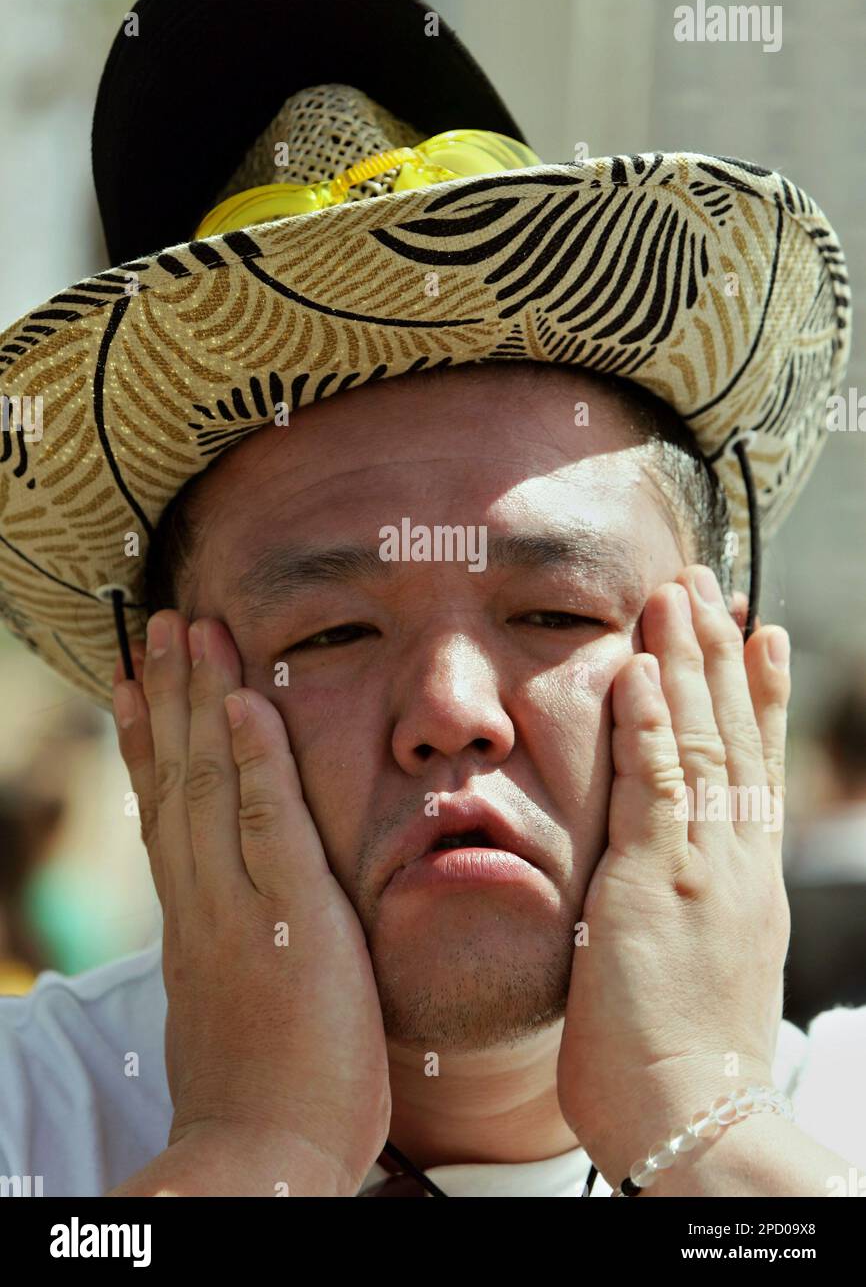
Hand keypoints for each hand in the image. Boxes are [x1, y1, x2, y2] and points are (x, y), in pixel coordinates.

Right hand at [111, 612, 389, 1194]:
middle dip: (170, 695)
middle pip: (176, 778)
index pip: (166, 813)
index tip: (141, 688)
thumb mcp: (234, 1014)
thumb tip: (235, 935)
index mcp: (195, 924)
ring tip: (189, 632)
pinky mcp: (291, 921)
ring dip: (201, 700)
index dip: (152, 745)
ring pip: (207, 782)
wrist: (260, 1165)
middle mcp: (203, 903)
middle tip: (160, 625)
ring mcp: (239, 908)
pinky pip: (265, 824)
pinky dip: (254, 760)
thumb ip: (233, 958)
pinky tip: (246, 705)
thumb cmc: (267, 1101)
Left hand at [557, 565, 789, 1183]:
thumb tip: (672, 886)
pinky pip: (657, 782)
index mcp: (745, 881)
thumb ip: (692, 910)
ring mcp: (702, 865)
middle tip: (710, 587)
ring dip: (686, 663)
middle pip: (736, 736)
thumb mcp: (702, 968)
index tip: (759, 638)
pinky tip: (639, 670)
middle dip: (721, 655)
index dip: (758, 698)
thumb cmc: (683, 1062)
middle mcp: (736, 861)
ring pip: (703, 741)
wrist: (693, 1119)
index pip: (755, 768)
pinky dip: (650, 721)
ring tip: (678, 597)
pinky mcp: (657, 880)